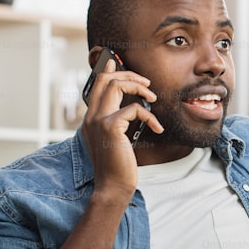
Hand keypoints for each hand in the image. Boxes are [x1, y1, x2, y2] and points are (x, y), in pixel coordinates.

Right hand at [81, 54, 161, 197]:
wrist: (112, 186)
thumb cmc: (117, 166)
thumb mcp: (114, 140)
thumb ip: (116, 123)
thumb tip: (127, 109)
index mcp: (91, 119)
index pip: (96, 86)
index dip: (107, 71)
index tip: (115, 61)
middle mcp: (91, 116)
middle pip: (106, 79)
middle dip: (129, 74)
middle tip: (146, 83)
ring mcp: (98, 120)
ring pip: (117, 85)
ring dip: (139, 87)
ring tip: (153, 98)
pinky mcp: (110, 127)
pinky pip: (134, 109)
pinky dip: (150, 116)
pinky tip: (157, 129)